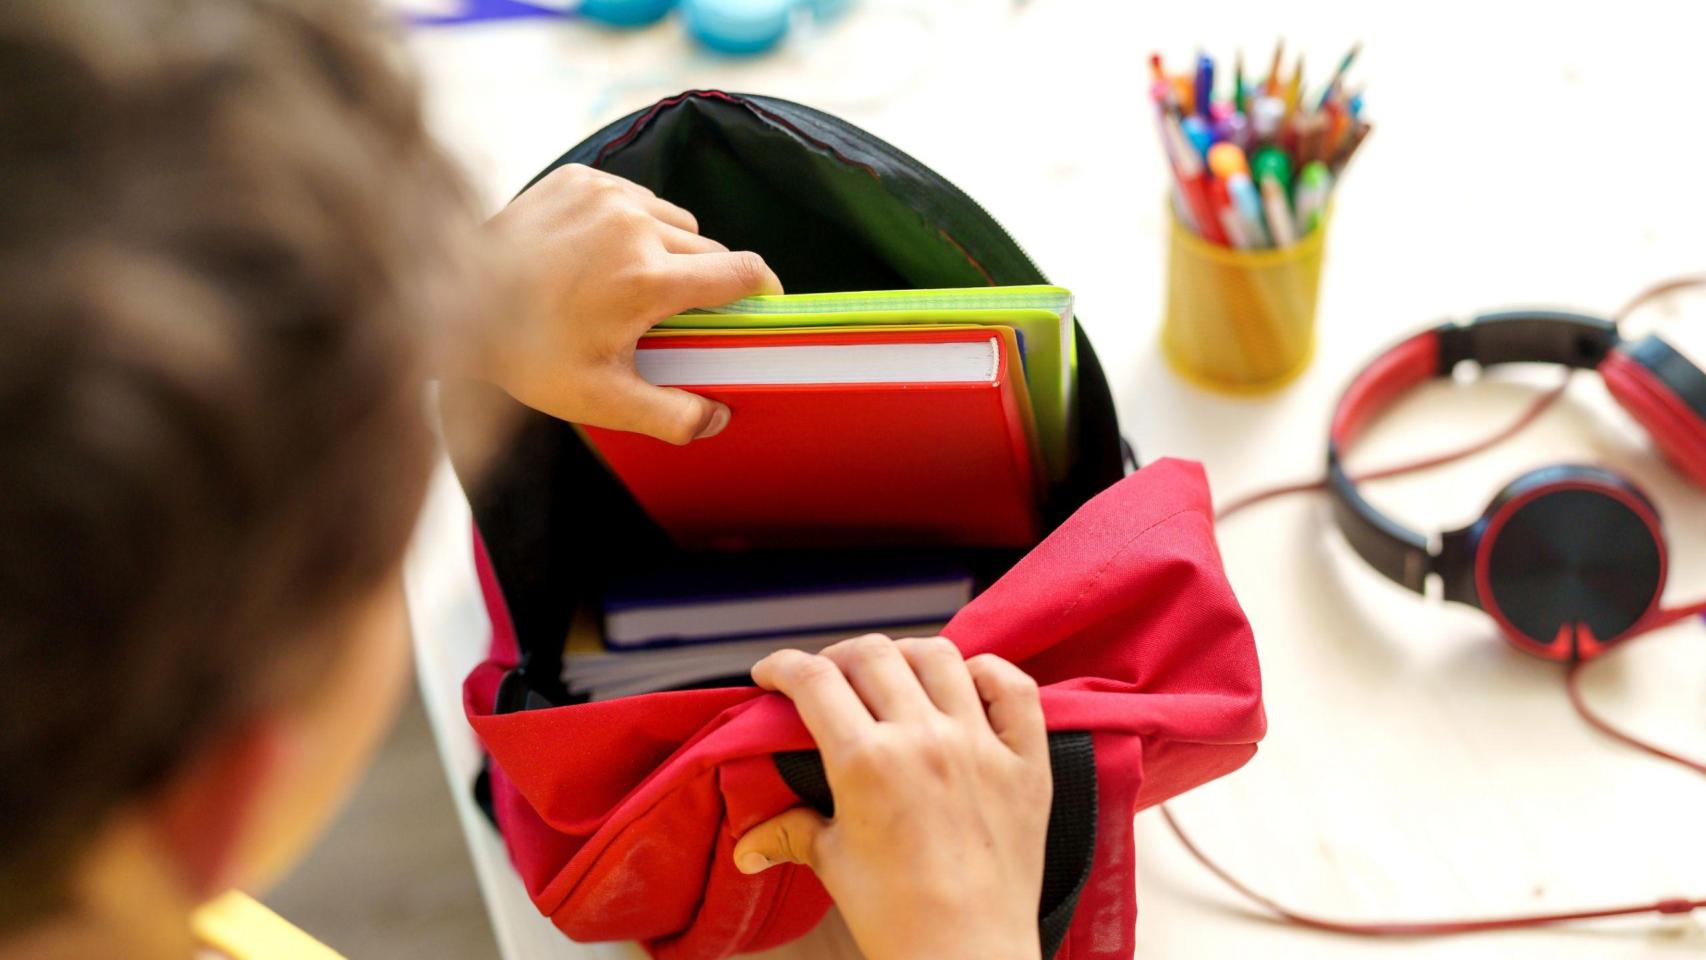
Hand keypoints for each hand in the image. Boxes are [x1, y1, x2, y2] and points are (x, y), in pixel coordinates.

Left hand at [480, 164, 781, 443]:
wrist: (447, 299)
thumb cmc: (524, 354)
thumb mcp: (600, 401)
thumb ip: (671, 416)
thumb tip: (719, 420)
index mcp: (651, 280)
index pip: (742, 272)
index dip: (764, 290)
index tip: (766, 302)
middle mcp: (636, 226)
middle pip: (710, 250)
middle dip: (705, 283)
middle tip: (675, 316)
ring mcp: (607, 195)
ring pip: (675, 222)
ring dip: (670, 250)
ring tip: (633, 284)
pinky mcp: (580, 178)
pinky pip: (635, 199)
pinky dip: (631, 225)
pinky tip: (598, 255)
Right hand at [735, 636, 1050, 959]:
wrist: (969, 956)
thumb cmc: (898, 918)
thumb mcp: (834, 865)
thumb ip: (791, 833)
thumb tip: (747, 844)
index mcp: (866, 762)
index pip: (813, 680)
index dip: (782, 666)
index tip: (771, 674)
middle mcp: (923, 739)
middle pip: (872, 655)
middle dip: (836, 657)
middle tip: (827, 679)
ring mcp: (979, 744)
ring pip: (938, 656)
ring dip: (904, 655)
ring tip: (891, 674)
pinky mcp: (1024, 760)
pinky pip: (1012, 686)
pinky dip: (986, 673)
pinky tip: (966, 683)